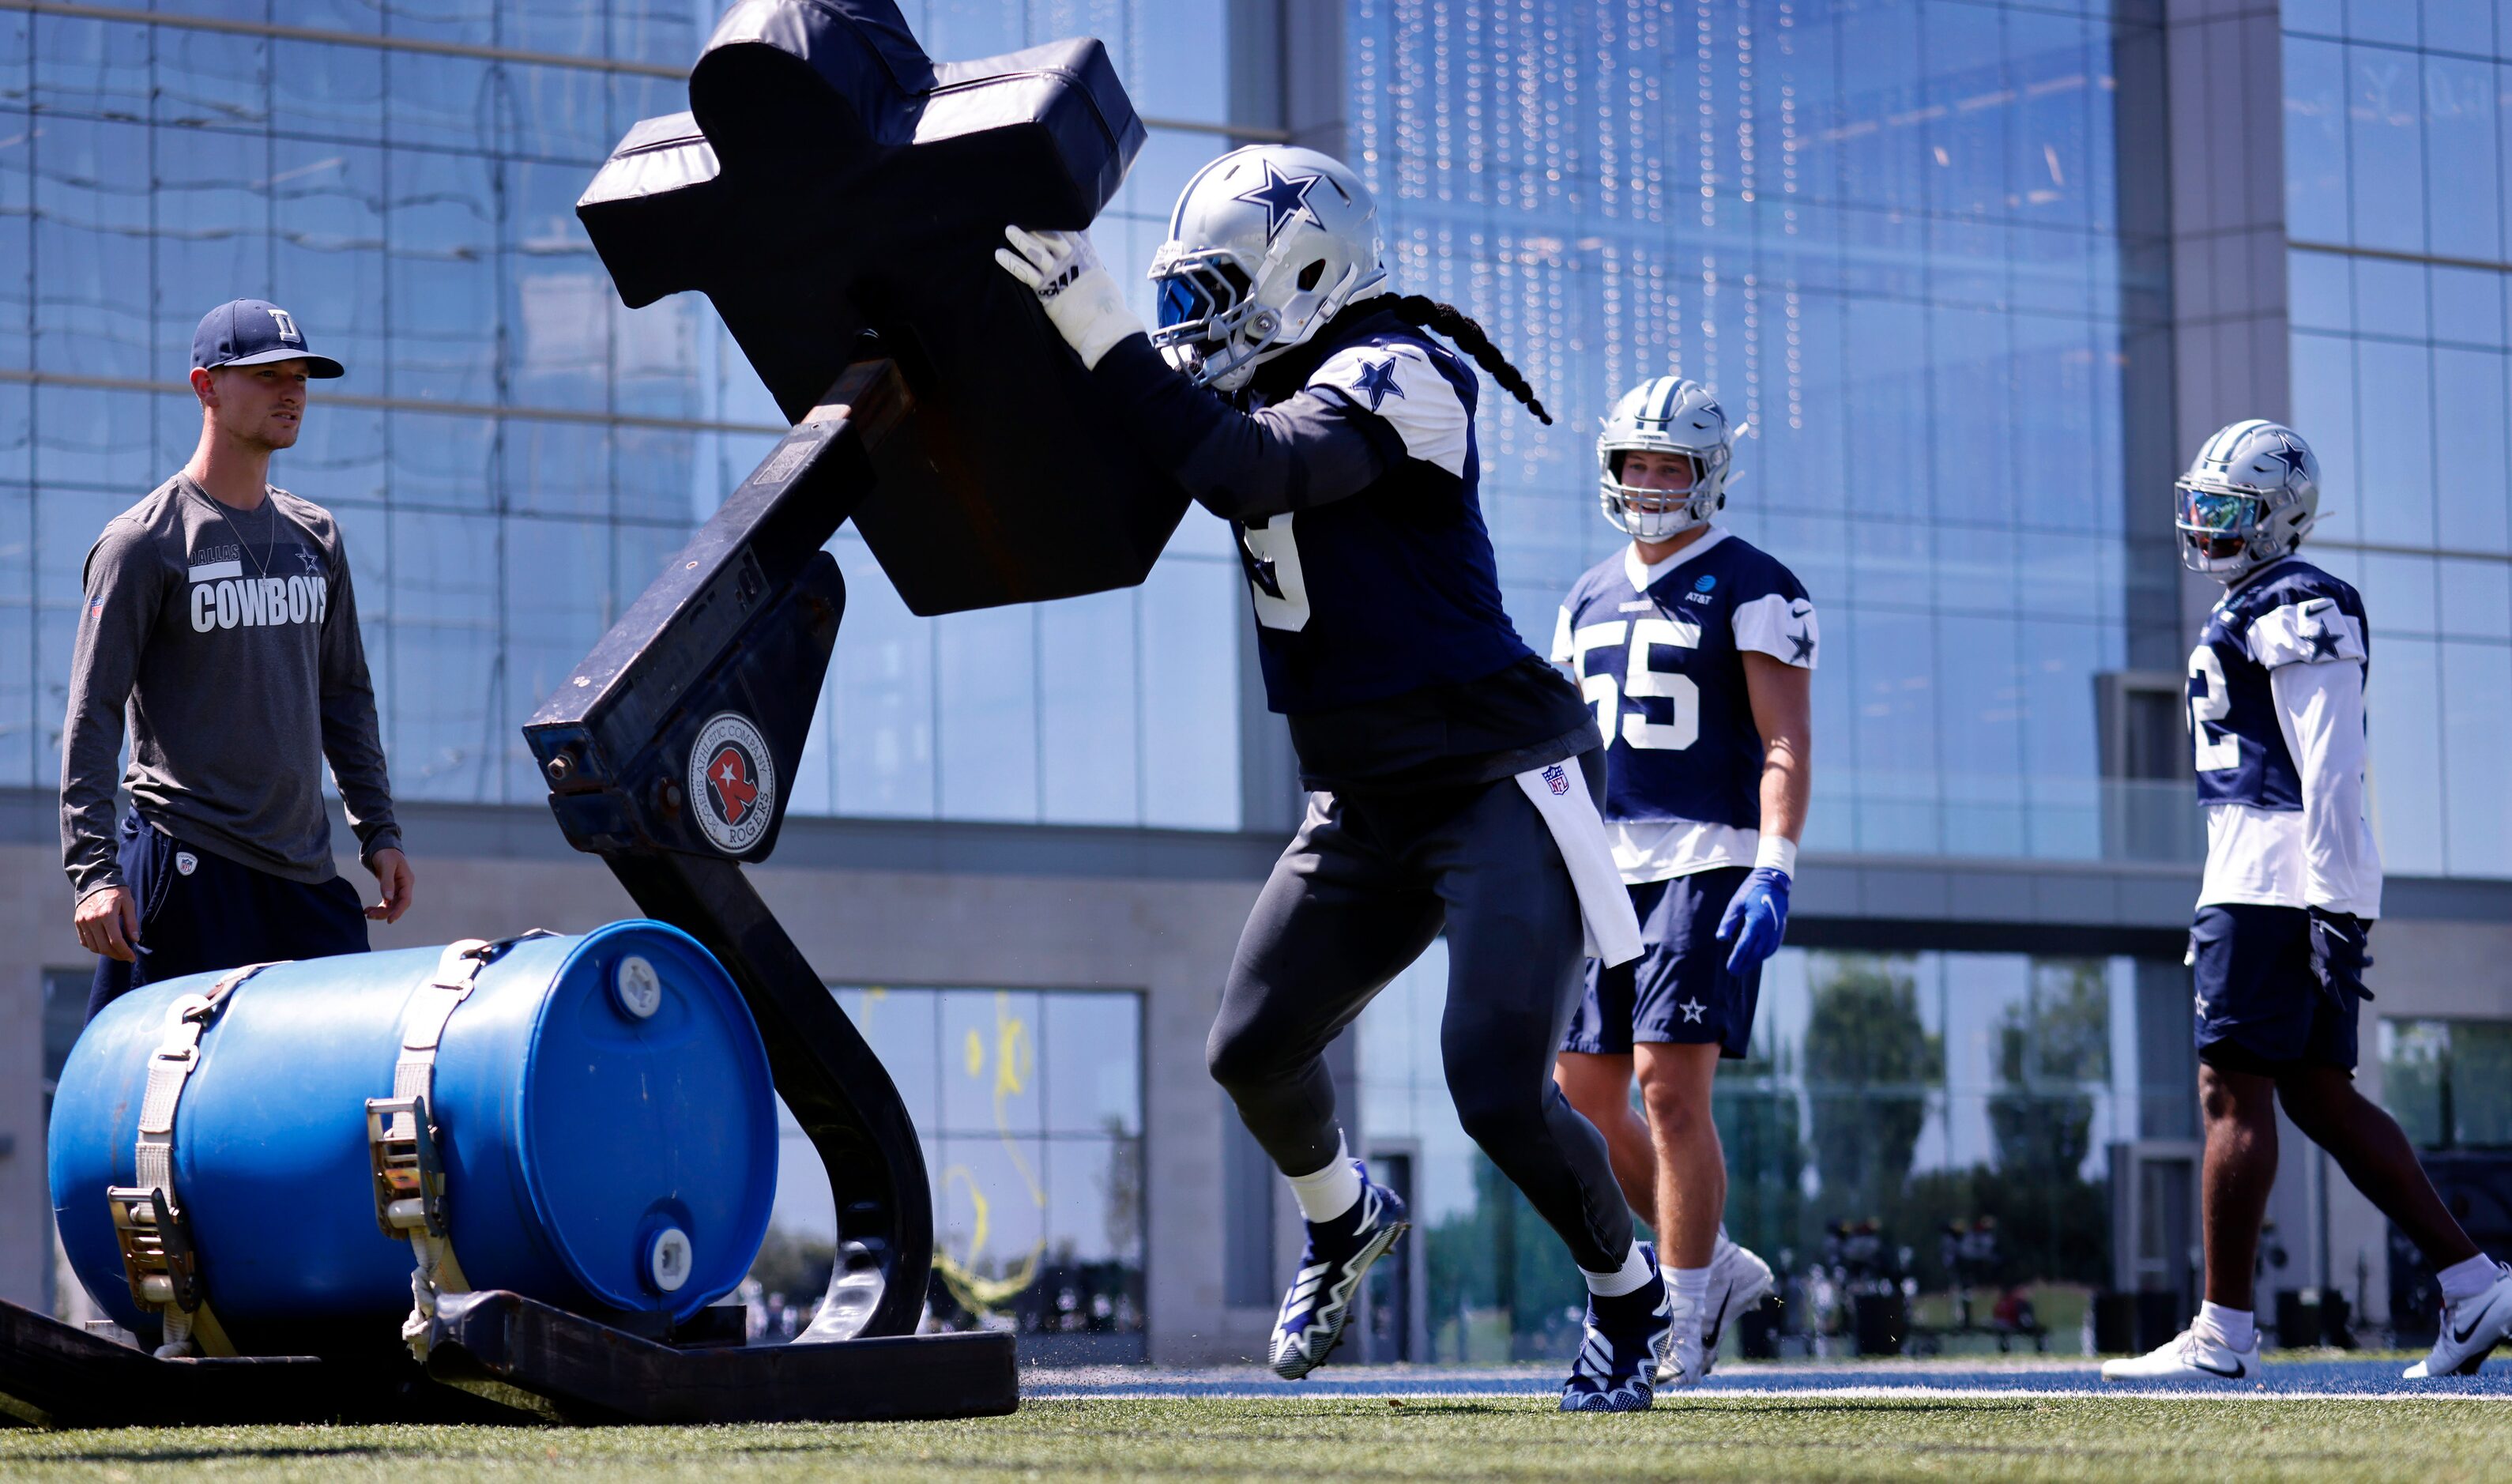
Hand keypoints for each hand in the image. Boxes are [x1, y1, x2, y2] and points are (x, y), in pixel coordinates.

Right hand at [75, 885, 140, 961]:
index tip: (132, 957)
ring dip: (106, 953)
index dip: (125, 952)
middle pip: (104, 947)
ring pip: (94, 947)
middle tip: (126, 957)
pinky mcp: (78, 922)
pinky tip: (105, 945)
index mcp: (107, 914)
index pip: (116, 940)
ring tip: (117, 952)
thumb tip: (135, 940)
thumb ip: (131, 922)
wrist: (95, 880)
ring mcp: (83, 921)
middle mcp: (92, 920)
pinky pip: (85, 941)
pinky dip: (95, 947)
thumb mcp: (128, 903)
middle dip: (117, 955)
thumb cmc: (116, 891)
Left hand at [366, 847, 414, 923]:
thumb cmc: (386, 853)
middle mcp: (404, 886)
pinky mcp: (390, 889)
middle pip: (397, 905)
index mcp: (406, 881)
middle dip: (385, 912)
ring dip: (380, 911)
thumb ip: (387, 882)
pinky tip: (367, 910)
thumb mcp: (386, 865)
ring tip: (367, 914)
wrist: (382, 846)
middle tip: (370, 916)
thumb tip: (388, 899)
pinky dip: (378, 907)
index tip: (389, 920)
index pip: (405, 900)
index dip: (398, 911)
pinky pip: (386, 902)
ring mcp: (397, 888)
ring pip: (391, 905)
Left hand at [994, 225, 1143, 369]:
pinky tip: (1000, 255)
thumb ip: (1090, 262)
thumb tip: (1088, 255)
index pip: (1072, 230)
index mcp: (1087, 255)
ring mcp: (1059, 274)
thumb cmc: (1107, 308)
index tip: (1046, 209)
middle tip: (1023, 215)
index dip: (1059, 219)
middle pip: (1052, 235)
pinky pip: (1026, 273)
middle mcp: (1073, 260)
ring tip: (1008, 230)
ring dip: (1021, 239)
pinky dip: (1012, 262)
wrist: (1106, 328)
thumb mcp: (1101, 277)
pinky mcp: (1048, 291)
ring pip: (1036, 250)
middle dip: (1037, 225)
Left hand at [1716, 866, 1790, 977]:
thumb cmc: (1751, 892)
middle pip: (1755, 953)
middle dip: (1744, 964)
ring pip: (1764, 952)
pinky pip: (1772, 947)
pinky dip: (1763, 955)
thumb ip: (1728, 922)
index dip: (1737, 959)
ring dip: (1753, 961)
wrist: (1774, 883)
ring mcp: (1776, 931)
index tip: (1730, 968)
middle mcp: (1768, 929)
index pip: (1744, 946)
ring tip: (1743, 967)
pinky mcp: (1780, 930)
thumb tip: (1720, 939)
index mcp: (1756, 922)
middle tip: (1733, 971)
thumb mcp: (1735, 904)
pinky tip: (1756, 958)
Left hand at [2307, 906, 2372, 1001]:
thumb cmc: (2320, 931)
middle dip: (2362, 992)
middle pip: (2351, 982)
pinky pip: (2364, 946)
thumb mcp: (2320, 950)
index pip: (2328, 986)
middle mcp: (2334, 961)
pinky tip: (2354, 933)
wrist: (2324, 911)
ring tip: (2369, 958)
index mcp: (2323, 963)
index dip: (2335, 999)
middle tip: (2371, 997)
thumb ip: (2329, 963)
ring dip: (2368, 960)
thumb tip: (2337, 979)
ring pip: (2364, 963)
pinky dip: (2361, 940)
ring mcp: (2346, 952)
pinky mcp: (2355, 942)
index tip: (2342, 1011)